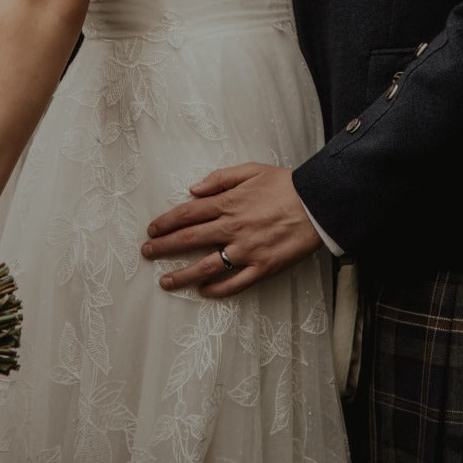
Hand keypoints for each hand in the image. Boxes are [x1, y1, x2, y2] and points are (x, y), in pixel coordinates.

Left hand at [141, 163, 320, 296]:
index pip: (188, 213)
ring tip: (165, 281)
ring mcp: (247, 250)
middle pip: (190, 239)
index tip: (151, 229)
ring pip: (207, 266)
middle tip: (147, 253)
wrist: (316, 203)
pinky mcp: (262, 267)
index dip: (166, 222)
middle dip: (164, 247)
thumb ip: (220, 179)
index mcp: (228, 203)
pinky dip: (217, 289)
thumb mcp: (251, 170)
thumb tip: (193, 189)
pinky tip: (203, 292)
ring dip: (183, 274)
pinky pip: (235, 283)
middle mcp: (233, 228)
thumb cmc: (284, 184)